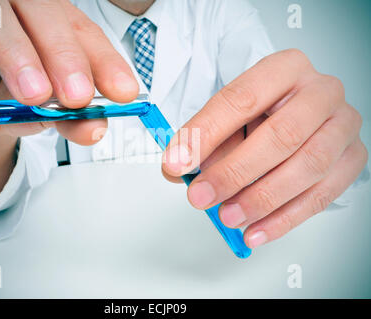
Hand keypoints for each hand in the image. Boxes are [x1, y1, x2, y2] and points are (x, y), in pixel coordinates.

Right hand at [0, 0, 137, 140]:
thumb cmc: (15, 98)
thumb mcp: (49, 114)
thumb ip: (72, 120)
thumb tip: (95, 128)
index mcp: (53, 28)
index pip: (84, 34)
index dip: (105, 62)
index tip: (123, 93)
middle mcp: (18, 13)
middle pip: (44, 14)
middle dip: (64, 56)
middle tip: (76, 96)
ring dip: (15, 53)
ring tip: (32, 94)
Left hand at [162, 49, 367, 248]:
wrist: (303, 112)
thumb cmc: (263, 112)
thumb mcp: (229, 116)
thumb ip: (204, 140)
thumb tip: (177, 170)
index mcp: (285, 68)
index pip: (240, 99)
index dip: (205, 134)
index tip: (177, 163)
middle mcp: (320, 92)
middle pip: (281, 135)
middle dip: (234, 172)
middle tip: (201, 196)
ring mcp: (342, 125)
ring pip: (306, 166)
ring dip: (261, 199)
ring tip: (228, 216)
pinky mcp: (352, 157)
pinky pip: (322, 194)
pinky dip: (284, 219)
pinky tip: (256, 230)